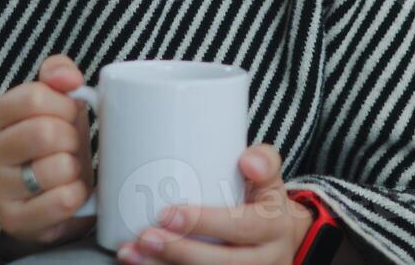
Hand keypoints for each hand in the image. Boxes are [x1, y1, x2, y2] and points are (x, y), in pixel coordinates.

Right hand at [0, 54, 97, 254]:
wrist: (31, 197)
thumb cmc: (44, 143)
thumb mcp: (48, 102)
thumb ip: (57, 74)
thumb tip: (70, 78)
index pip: (34, 97)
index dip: (64, 105)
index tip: (68, 115)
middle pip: (45, 133)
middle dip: (72, 138)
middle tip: (70, 145)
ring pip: (56, 169)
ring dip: (75, 168)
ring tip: (67, 169)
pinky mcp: (14, 221)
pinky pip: (63, 202)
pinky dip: (77, 194)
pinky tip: (70, 191)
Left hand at [115, 143, 312, 263]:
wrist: (281, 242)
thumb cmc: (265, 205)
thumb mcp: (272, 180)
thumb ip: (264, 161)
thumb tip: (248, 160)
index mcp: (275, 227)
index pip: (243, 226)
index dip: (206, 222)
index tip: (168, 213)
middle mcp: (266, 259)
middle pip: (224, 263)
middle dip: (180, 251)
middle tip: (145, 235)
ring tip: (133, 253)